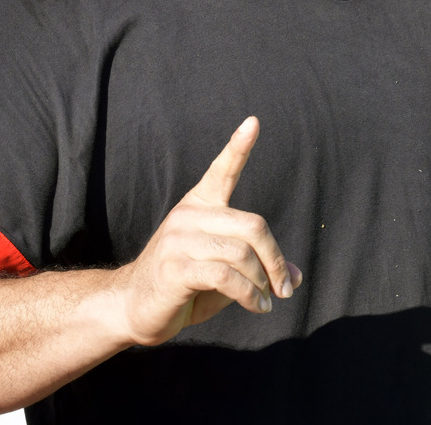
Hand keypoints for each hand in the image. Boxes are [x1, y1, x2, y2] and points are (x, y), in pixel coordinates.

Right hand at [116, 117, 300, 346]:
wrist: (133, 308)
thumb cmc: (183, 288)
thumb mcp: (226, 274)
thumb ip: (257, 267)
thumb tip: (296, 276)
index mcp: (198, 205)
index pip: (221, 171)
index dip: (238, 147)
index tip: (253, 122)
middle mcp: (188, 215)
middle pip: (253, 225)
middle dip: (275, 260)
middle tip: (285, 287)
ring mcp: (178, 240)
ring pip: (242, 253)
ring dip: (263, 283)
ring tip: (267, 301)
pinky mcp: (175, 269)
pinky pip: (227, 277)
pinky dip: (250, 295)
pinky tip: (256, 306)